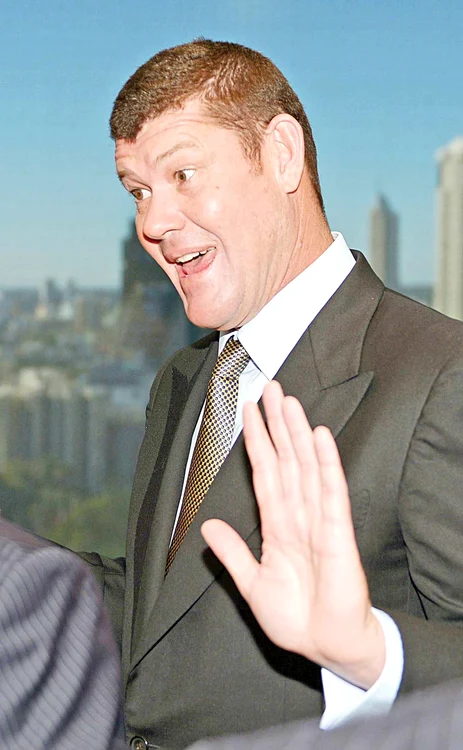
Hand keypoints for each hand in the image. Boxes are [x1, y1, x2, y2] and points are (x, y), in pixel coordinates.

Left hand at [201, 380, 384, 688]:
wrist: (324, 647)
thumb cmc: (296, 618)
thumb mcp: (253, 584)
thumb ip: (233, 553)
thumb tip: (208, 526)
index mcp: (277, 525)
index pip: (265, 473)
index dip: (257, 441)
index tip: (250, 411)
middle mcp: (298, 516)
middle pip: (286, 460)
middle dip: (278, 425)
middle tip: (271, 388)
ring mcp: (318, 521)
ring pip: (306, 468)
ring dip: (297, 434)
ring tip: (289, 401)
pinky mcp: (337, 535)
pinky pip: (331, 494)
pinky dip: (326, 465)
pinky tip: (320, 438)